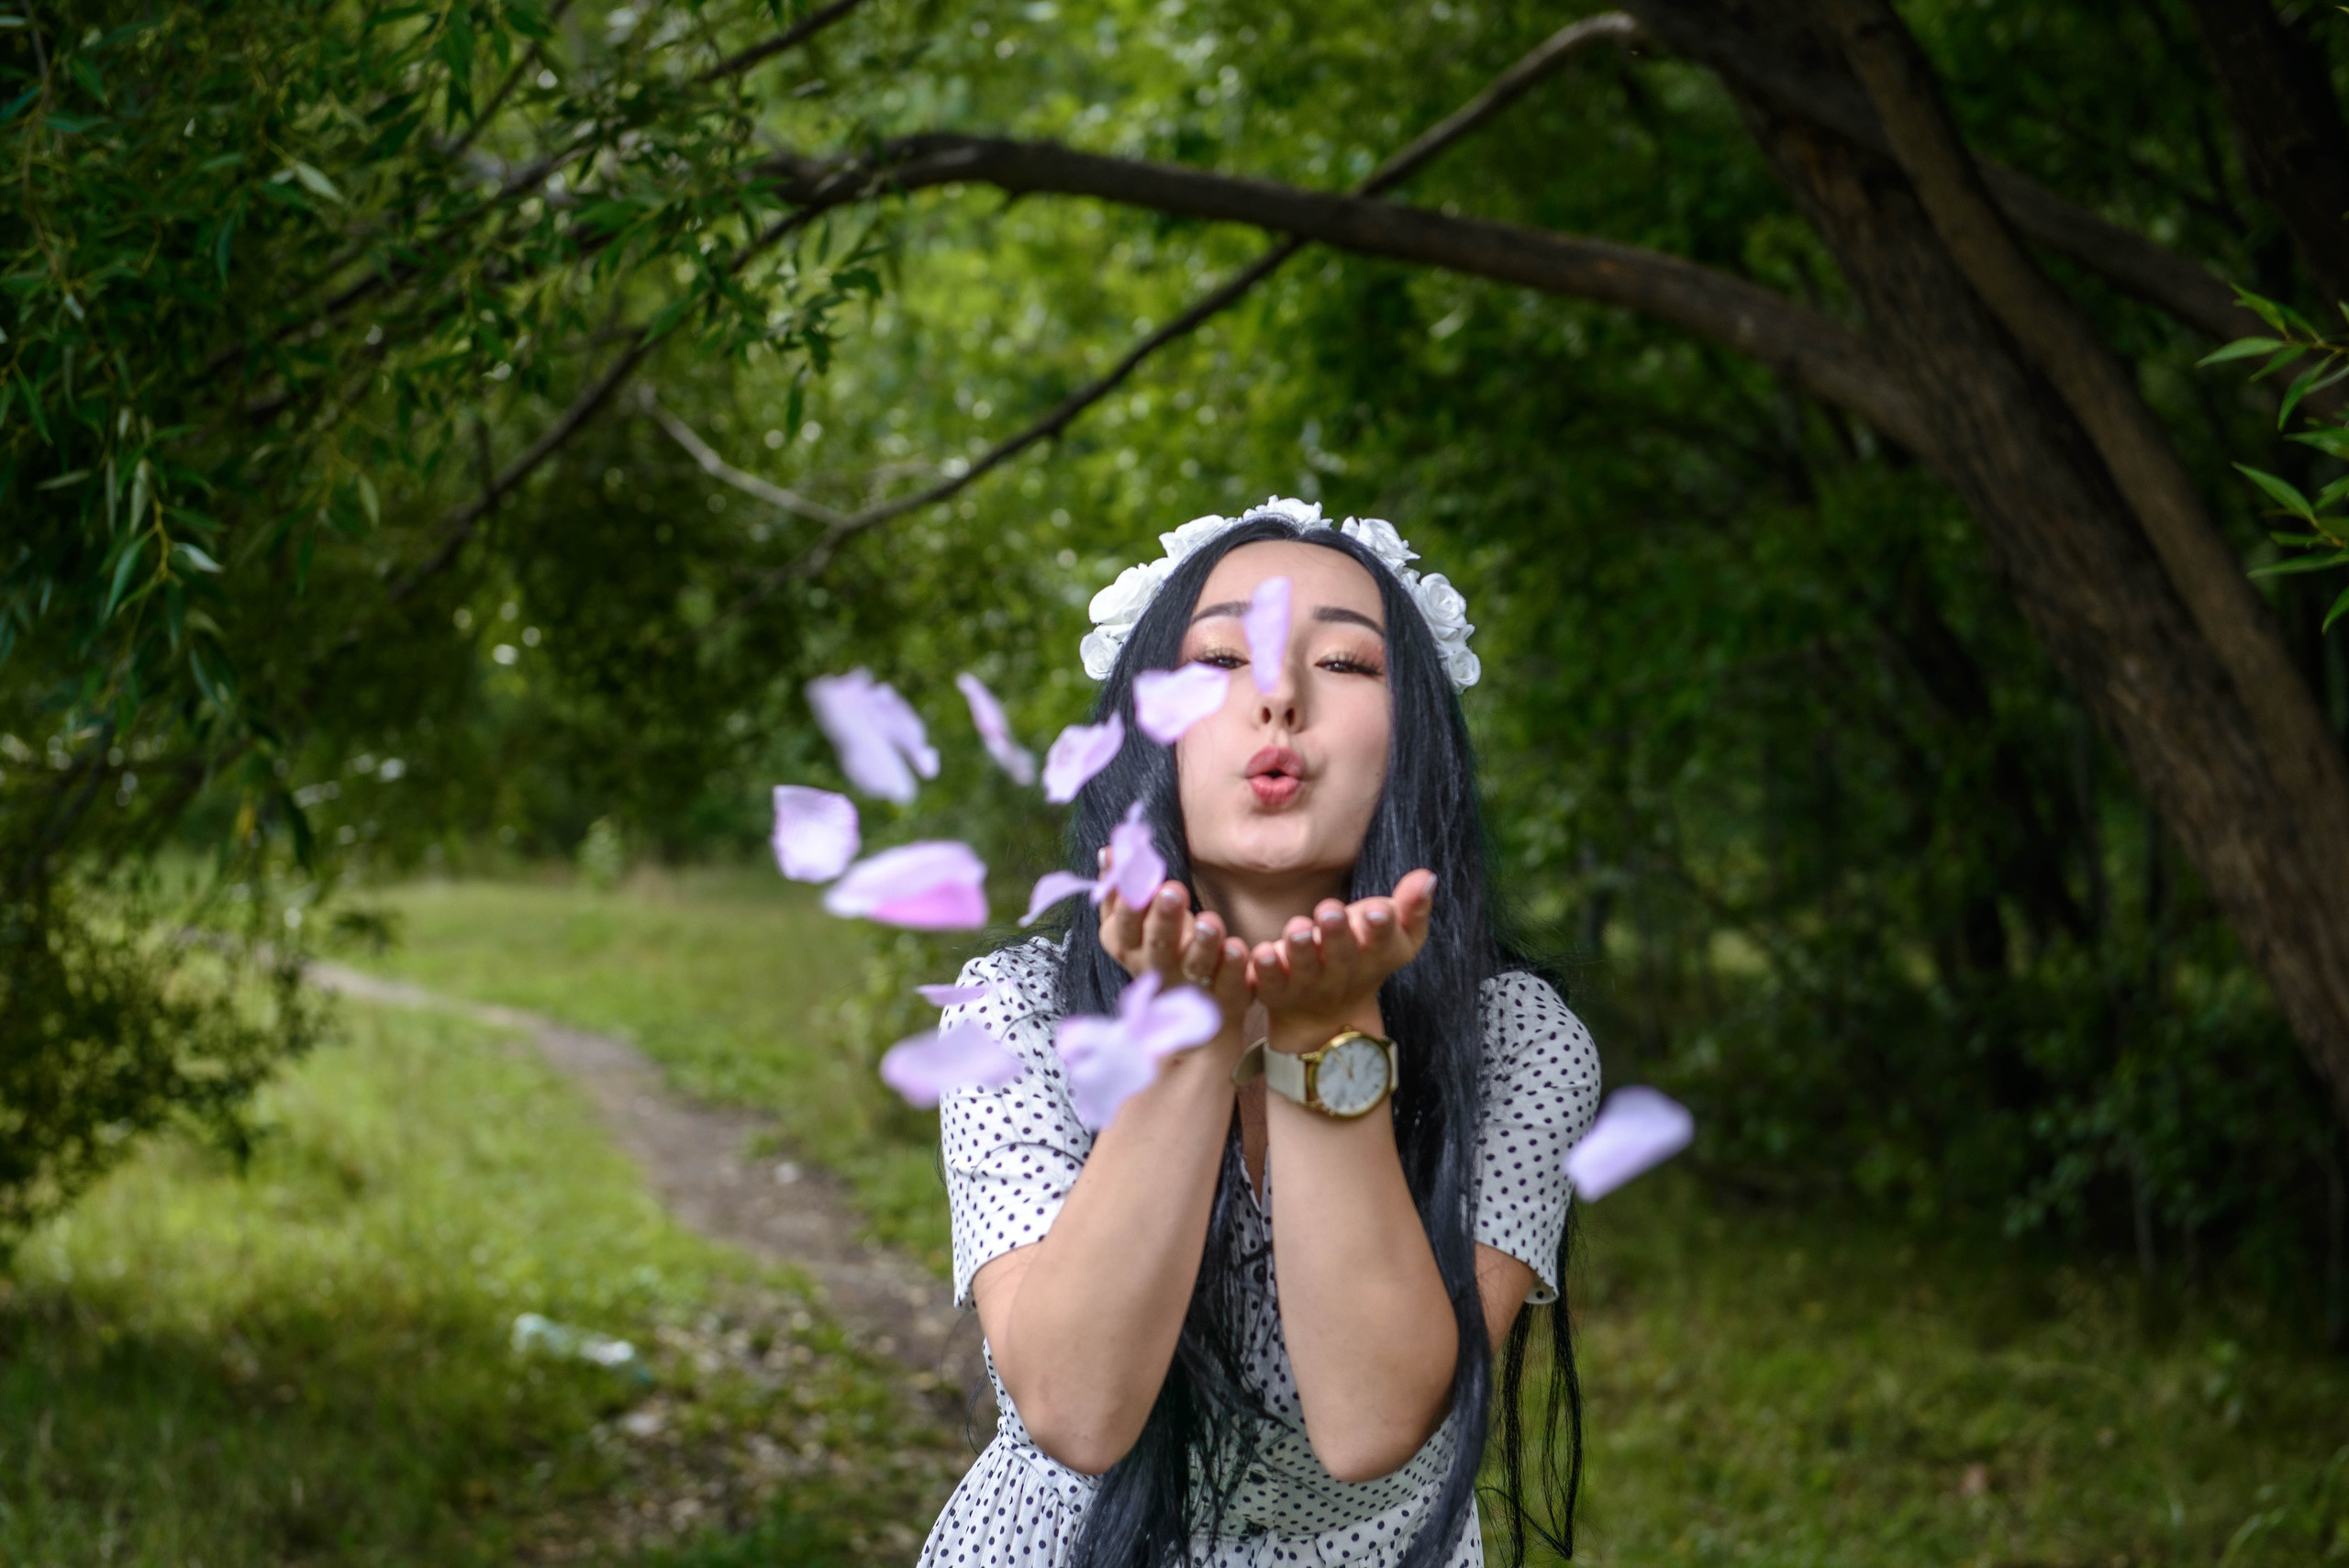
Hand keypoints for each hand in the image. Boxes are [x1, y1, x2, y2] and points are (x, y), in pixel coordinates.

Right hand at [1096, 869, 1252, 1043]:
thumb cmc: (1160, 946)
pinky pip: (1230, 985)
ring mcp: (1191, 985)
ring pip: (1195, 966)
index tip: (1137, 878)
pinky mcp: (1225, 998)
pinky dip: (1233, 968)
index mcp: (1130, 947)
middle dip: (1163, 919)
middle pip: (1158, 945)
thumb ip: (1121, 890)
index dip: (1128, 906)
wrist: (1189, 1013)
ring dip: (1201, 945)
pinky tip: (1237, 948)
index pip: (1123, 927)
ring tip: (1210, 922)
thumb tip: (1109, 852)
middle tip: (1172, 890)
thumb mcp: (1135, 923)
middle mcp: (1157, 968)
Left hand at [1248, 870, 1435, 1050]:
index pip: (1384, 943)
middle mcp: (1344, 973)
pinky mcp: (1277, 992)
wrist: (1327, 1012)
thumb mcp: (1396, 934)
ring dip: (1301, 949)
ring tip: (1296, 928)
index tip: (1377, 911)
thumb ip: (1412, 906)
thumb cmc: (1364, 954)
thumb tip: (1427, 876)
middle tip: (1330, 910)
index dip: (1381, 929)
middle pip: (1342, 956)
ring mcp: (1309, 985)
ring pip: (1305, 969)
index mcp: (1376, 956)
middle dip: (1337, 935)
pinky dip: (1264, 970)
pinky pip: (1269, 983)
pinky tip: (1259, 951)